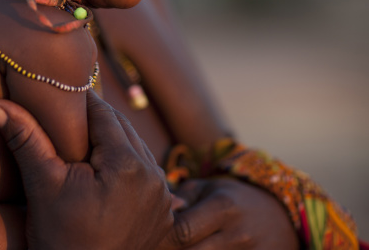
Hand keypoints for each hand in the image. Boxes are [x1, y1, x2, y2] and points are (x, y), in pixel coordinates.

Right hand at [0, 91, 174, 249]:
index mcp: (128, 165)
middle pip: (121, 129)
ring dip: (112, 140)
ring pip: (135, 148)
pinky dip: (125, 163)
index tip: (62, 92)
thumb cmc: (61, 241)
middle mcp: (153, 176)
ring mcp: (162, 196)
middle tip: (68, 112)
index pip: (104, 114)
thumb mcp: (42, 187)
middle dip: (96, 119)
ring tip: (82, 137)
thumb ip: (26, 139)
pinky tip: (103, 165)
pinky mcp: (163, 212)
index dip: (81, 101)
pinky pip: (145, 172)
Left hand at [159, 177, 299, 249]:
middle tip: (157, 244)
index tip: (152, 232)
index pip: (182, 231)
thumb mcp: (210, 188)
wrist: (280, 218)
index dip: (162, 237)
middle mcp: (236, 236)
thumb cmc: (234, 199)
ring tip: (176, 247)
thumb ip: (183, 196)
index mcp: (223, 208)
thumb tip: (163, 209)